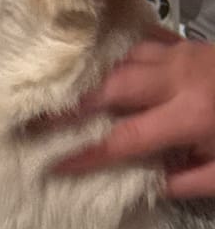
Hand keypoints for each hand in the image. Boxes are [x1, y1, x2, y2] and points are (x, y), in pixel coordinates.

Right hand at [56, 26, 214, 198]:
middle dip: (74, 103)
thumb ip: (184, 181)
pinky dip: (114, 52)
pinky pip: (139, 43)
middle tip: (38, 116)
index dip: (88, 154)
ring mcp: (179, 55)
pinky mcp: (183, 43)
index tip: (55, 165)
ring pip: (122, 59)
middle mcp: (178, 79)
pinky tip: (92, 59)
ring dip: (90, 75)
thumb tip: (141, 185)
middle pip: (113, 87)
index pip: (126, 138)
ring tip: (57, 88)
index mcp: (190, 116)